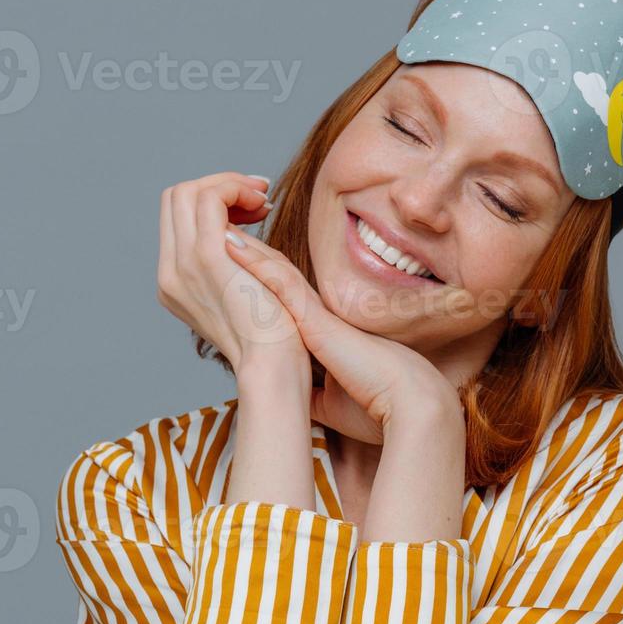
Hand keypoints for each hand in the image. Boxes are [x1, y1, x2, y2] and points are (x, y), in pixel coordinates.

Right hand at [155, 172, 304, 374]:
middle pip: (174, 197)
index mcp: (176, 280)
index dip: (213, 198)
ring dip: (228, 183)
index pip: (176, 216)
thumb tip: (236, 220)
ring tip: (262, 200)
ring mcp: (184, 265)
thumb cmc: (276, 332)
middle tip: (259, 196)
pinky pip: (209, 199)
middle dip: (219, 184)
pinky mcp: (208, 258)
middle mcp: (170, 272)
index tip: (252, 207)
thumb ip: (235, 253)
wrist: (275, 365)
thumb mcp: (249, 284)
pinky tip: (262, 205)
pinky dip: (235, 189)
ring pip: (186, 192)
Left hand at [223, 228, 460, 444]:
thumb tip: (295, 399)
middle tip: (219, 228)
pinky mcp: (316, 317)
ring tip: (216, 219)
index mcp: (319, 331)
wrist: (407, 402)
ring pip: (274, 267)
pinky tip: (228, 241)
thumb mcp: (331, 401)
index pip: (282, 296)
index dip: (258, 275)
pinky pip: (280, 281)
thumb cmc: (376, 404)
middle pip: (275, 272)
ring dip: (244, 244)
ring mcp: (316, 312)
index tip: (233, 266)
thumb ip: (311, 392)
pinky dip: (253, 260)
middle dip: (246, 251)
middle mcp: (316, 314)